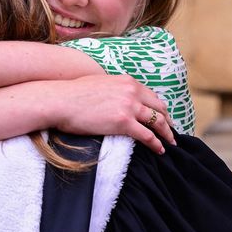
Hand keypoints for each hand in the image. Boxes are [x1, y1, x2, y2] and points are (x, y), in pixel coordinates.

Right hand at [52, 75, 175, 153]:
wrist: (60, 101)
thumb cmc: (72, 94)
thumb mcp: (99, 83)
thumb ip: (113, 88)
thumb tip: (114, 97)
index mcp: (127, 81)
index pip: (151, 96)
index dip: (159, 108)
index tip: (162, 117)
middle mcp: (132, 91)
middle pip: (159, 108)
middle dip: (167, 120)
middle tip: (171, 131)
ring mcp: (129, 106)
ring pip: (157, 122)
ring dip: (166, 134)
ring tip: (170, 143)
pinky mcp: (124, 122)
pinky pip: (147, 135)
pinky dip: (157, 144)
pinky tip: (160, 150)